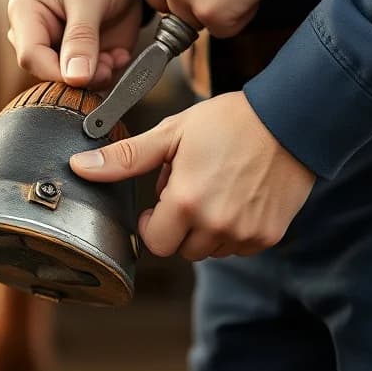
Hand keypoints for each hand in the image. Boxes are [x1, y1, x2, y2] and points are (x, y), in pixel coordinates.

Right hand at [7, 0, 141, 87]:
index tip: (89, 74)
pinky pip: (90, 81)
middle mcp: (35, 38)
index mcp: (25, 14)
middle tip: (110, 61)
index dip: (59, 73)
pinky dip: (109, 72)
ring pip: (72, 83)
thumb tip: (75, 78)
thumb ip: (81, 36)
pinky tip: (118, 54)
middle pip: (50, 75)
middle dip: (84, 75)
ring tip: (116, 54)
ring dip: (99, 75)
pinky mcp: (78, 61)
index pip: (31, 57)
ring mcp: (56, 52)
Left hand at [70, 93, 315, 259]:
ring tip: (217, 189)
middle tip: (192, 188)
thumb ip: (126, 158)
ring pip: (210, 250)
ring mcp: (245, 233)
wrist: (291, 120)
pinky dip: (234, 230)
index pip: (154, 242)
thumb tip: (80, 167)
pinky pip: (239, 247)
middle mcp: (216, 224)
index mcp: (186, 201)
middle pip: (182, 249)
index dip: (151, 223)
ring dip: (206, 229)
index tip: (159, 202)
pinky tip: (240, 197)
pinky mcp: (268, 236)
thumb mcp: (171, 133)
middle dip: (179, 225)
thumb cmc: (230, 122)